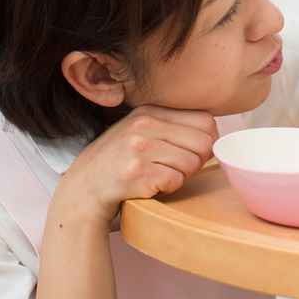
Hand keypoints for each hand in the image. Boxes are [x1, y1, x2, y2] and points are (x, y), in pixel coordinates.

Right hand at [50, 105, 218, 226]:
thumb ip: (172, 125)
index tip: (195, 150)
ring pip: (192, 163)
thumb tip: (214, 132)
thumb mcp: (141, 130)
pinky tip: (152, 184)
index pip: (205, 119)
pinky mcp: (137, 174)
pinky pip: (176, 181)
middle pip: (204, 142)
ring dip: (182, 175)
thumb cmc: (119, 159)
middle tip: (179, 167)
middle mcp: (144, 125)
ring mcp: (139, 149)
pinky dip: (169, 187)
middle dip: (198, 160)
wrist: (84, 187)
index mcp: (149, 111)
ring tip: (161, 174)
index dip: (208, 138)